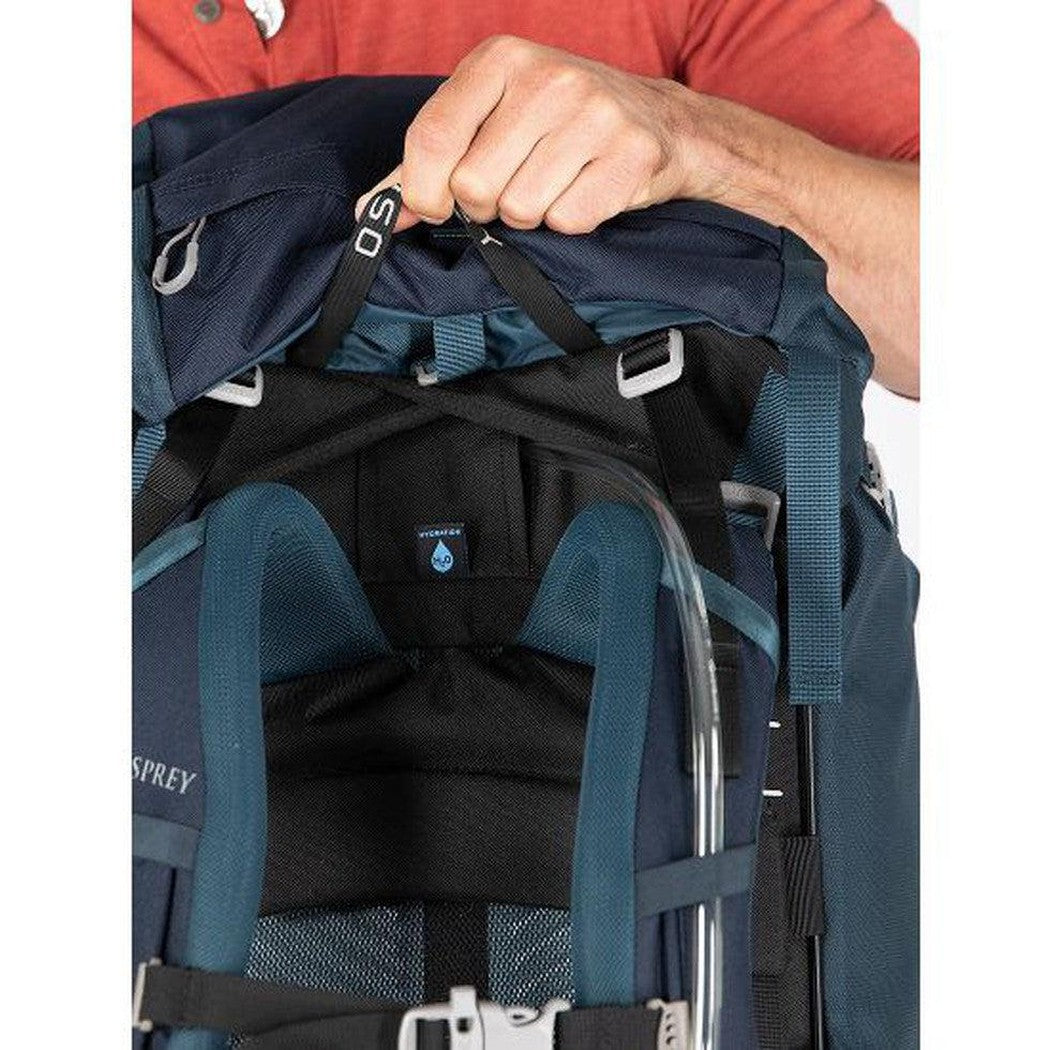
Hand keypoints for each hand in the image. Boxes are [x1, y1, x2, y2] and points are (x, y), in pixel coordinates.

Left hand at [356, 36, 708, 233]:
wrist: (661, 123)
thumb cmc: (559, 124)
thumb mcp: (491, 118)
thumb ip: (427, 162)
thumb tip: (370, 214)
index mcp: (501, 58)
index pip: (432, 135)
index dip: (422, 189)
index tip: (434, 206)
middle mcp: (548, 77)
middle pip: (474, 185)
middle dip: (486, 205)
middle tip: (512, 186)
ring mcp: (595, 114)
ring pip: (521, 209)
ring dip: (531, 215)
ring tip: (554, 184)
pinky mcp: (630, 156)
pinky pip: (567, 220)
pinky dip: (569, 221)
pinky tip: (585, 190)